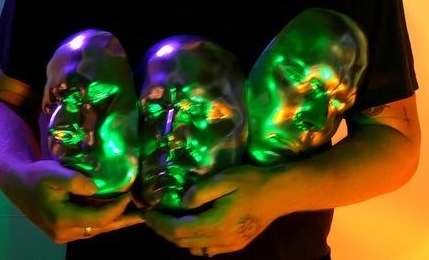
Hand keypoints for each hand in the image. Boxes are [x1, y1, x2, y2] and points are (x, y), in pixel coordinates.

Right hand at [3, 159, 143, 242]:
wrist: (16, 184)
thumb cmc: (34, 176)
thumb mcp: (52, 173)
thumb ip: (73, 180)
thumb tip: (95, 188)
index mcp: (62, 220)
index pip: (98, 219)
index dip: (117, 209)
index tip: (130, 195)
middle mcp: (64, 233)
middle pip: (101, 228)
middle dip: (123, 220)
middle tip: (145, 214)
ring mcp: (64, 234)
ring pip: (96, 230)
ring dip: (115, 221)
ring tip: (137, 214)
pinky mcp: (64, 231)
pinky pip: (89, 227)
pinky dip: (104, 220)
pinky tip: (117, 213)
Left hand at [144, 165, 286, 255]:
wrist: (281, 193)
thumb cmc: (254, 182)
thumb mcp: (226, 178)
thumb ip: (201, 191)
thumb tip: (183, 202)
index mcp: (216, 224)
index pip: (178, 230)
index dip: (159, 223)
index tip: (147, 212)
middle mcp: (221, 240)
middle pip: (183, 242)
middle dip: (163, 230)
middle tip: (151, 216)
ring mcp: (230, 245)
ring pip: (195, 248)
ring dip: (177, 238)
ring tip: (167, 221)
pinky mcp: (236, 244)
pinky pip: (208, 249)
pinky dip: (194, 242)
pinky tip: (191, 228)